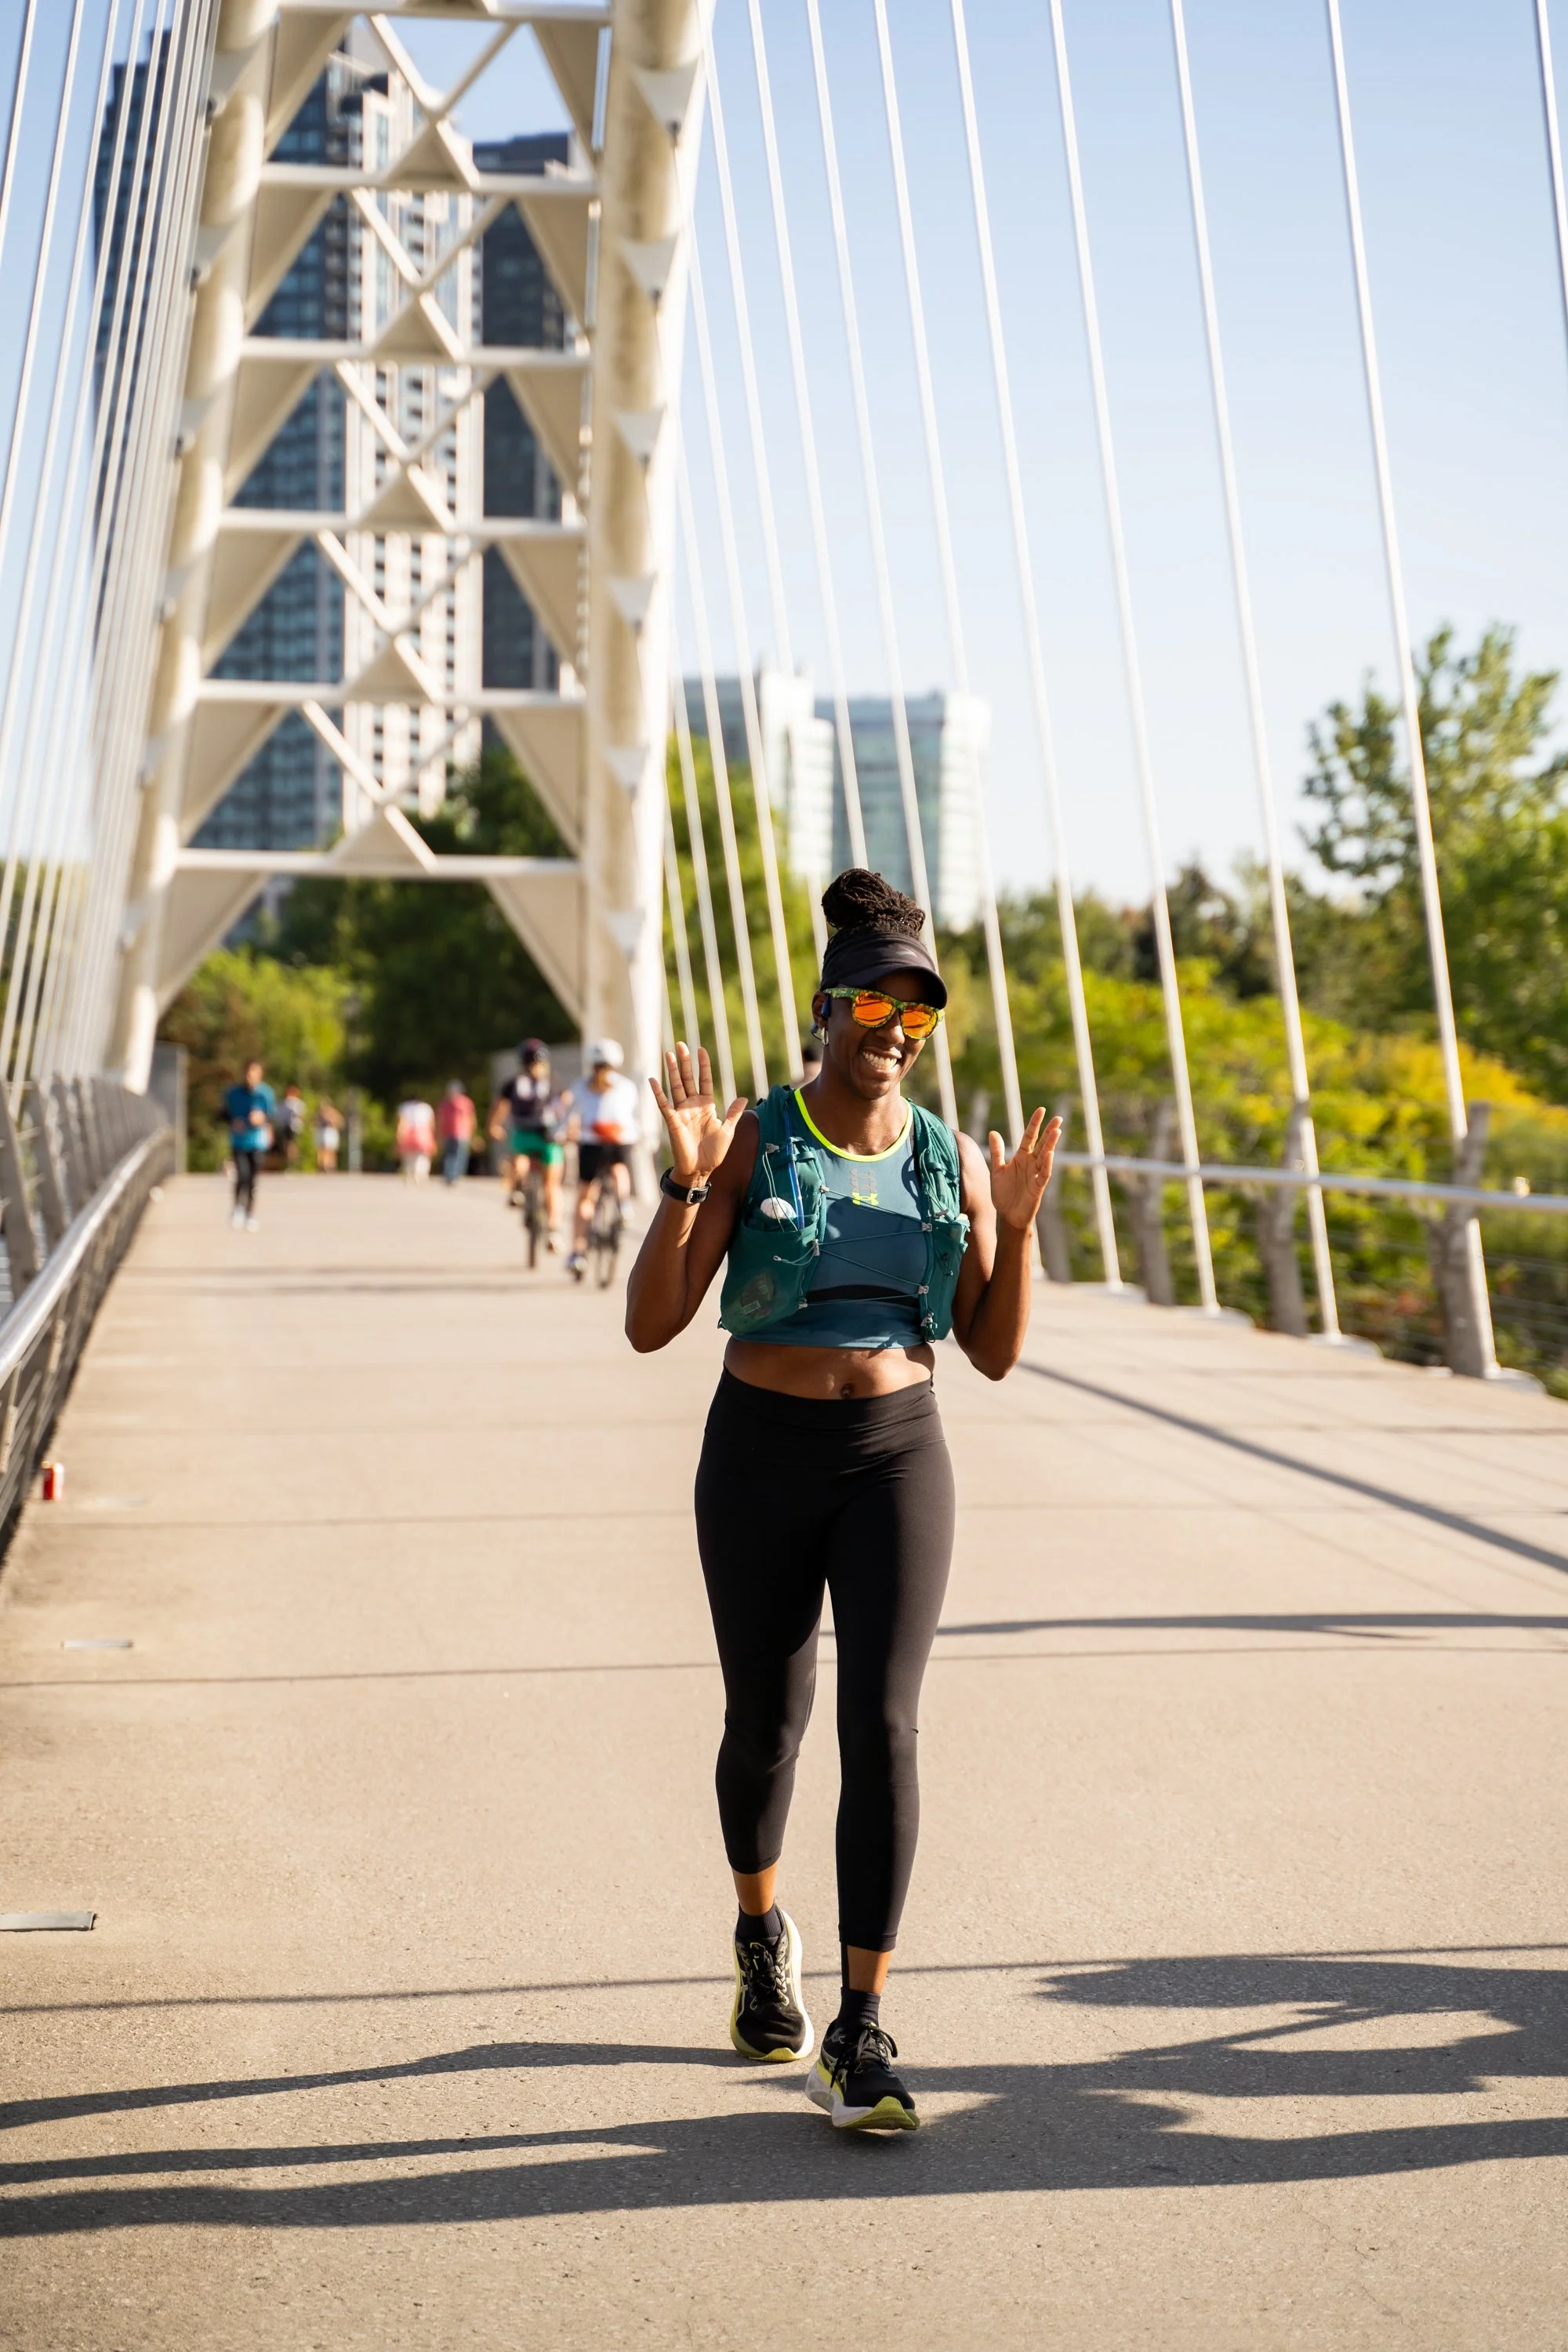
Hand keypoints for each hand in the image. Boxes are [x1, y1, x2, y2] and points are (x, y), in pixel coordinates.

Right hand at [649, 1045, 746, 1184]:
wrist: (701, 1169)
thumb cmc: (714, 1152)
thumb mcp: (728, 1131)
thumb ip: (733, 1114)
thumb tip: (743, 1098)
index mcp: (706, 1106)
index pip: (704, 1080)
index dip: (703, 1066)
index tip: (701, 1050)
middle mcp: (692, 1106)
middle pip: (687, 1079)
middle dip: (684, 1062)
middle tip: (680, 1044)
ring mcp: (681, 1112)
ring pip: (675, 1087)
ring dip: (672, 1071)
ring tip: (668, 1054)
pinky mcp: (672, 1121)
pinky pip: (664, 1104)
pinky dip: (658, 1093)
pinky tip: (653, 1080)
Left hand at [987, 1109, 1062, 1231]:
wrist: (1008, 1216)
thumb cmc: (1004, 1194)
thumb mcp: (997, 1170)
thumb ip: (997, 1152)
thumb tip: (993, 1132)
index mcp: (1021, 1157)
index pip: (1029, 1137)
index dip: (1034, 1124)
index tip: (1041, 1110)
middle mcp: (1031, 1163)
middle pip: (1041, 1144)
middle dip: (1049, 1131)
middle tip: (1058, 1117)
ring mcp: (1036, 1174)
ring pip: (1046, 1156)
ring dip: (1051, 1144)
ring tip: (1057, 1130)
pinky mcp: (1038, 1187)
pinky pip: (1044, 1174)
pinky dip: (1047, 1165)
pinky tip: (1050, 1154)